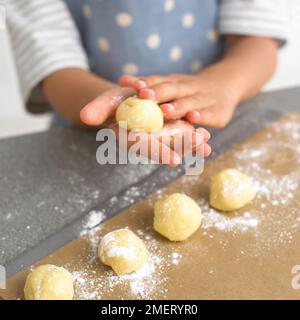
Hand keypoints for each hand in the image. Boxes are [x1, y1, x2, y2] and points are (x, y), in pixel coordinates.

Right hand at [80, 86, 210, 165]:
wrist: (124, 102)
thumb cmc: (114, 102)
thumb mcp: (105, 101)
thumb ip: (97, 109)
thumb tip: (84, 117)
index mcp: (130, 138)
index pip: (143, 147)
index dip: (157, 152)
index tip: (174, 159)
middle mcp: (145, 141)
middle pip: (165, 148)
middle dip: (182, 148)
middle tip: (202, 147)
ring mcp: (158, 137)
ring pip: (175, 143)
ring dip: (192, 144)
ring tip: (208, 143)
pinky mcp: (166, 132)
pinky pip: (180, 136)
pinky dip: (193, 137)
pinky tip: (207, 138)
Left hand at [120, 72, 239, 127]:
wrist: (227, 84)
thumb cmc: (189, 90)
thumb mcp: (172, 84)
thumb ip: (149, 84)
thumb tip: (122, 80)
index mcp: (175, 82)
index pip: (159, 81)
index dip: (147, 83)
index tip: (133, 85)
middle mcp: (188, 88)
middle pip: (172, 89)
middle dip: (158, 93)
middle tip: (144, 95)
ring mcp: (204, 99)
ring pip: (189, 103)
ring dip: (178, 107)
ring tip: (165, 111)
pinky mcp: (218, 112)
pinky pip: (209, 115)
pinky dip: (202, 117)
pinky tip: (194, 119)